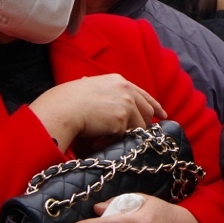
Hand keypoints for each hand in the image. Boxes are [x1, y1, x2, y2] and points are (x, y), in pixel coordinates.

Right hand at [30, 74, 165, 149]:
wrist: (62, 109)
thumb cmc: (66, 100)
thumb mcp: (87, 87)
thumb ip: (99, 90)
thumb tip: (97, 90)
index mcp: (118, 81)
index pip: (142, 94)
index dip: (153, 105)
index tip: (162, 114)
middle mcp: (126, 90)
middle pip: (146, 110)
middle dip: (147, 123)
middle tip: (146, 134)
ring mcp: (126, 104)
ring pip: (137, 125)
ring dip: (123, 135)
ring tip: (104, 139)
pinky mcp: (122, 119)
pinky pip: (123, 136)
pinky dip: (111, 141)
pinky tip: (98, 142)